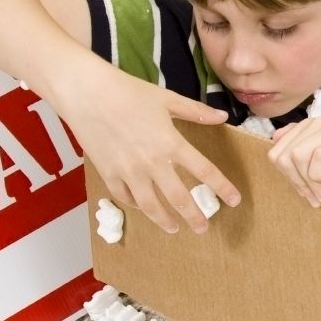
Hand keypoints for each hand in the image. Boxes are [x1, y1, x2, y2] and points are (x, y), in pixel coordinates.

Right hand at [53, 59, 238, 233]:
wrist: (85, 93)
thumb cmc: (127, 91)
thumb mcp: (166, 99)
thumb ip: (196, 112)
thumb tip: (222, 116)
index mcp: (171, 143)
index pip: (205, 172)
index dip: (222, 188)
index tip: (234, 200)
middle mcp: (152, 163)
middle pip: (179, 199)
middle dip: (194, 217)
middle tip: (203, 228)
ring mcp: (128, 172)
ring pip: (151, 206)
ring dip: (165, 221)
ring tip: (175, 229)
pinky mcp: (108, 174)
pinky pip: (125, 197)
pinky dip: (136, 206)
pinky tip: (144, 208)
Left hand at [267, 116, 320, 206]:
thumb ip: (307, 155)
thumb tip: (282, 163)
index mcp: (309, 127)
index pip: (277, 151)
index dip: (287, 175)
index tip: (306, 191)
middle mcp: (315, 124)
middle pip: (281, 155)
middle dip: (294, 181)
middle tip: (313, 197)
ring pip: (295, 158)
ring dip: (307, 183)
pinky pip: (315, 161)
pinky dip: (319, 178)